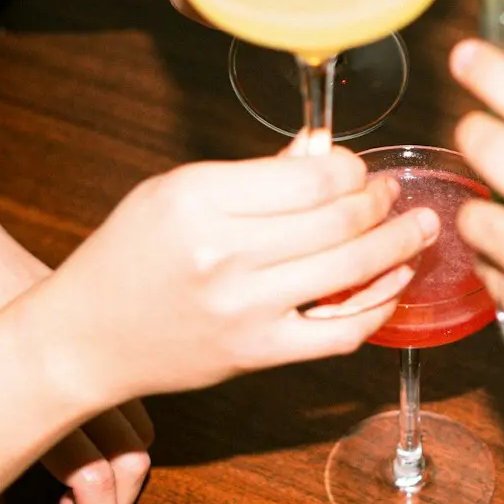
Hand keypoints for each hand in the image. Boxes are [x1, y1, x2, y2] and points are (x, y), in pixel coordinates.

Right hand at [23, 147, 437, 413]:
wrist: (85, 338)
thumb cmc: (130, 255)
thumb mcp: (175, 192)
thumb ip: (255, 174)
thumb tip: (323, 150)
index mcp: (200, 199)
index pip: (310, 177)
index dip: (351, 170)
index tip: (359, 170)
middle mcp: (225, 253)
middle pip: (339, 221)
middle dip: (382, 203)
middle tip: (395, 196)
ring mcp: (244, 308)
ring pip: (350, 271)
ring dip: (398, 248)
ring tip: (419, 231)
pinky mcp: (257, 352)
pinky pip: (339, 332)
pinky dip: (377, 307)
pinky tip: (391, 286)